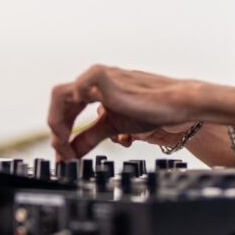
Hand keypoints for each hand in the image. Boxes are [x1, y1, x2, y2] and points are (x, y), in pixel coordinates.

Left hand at [47, 64, 199, 159]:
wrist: (178, 104)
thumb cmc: (152, 109)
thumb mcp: (113, 126)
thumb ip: (91, 136)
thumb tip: (71, 153)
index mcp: (95, 89)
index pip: (65, 106)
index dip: (60, 130)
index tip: (64, 154)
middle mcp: (94, 82)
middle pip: (59, 100)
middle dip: (56, 128)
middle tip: (62, 152)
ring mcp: (102, 79)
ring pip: (62, 94)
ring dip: (58, 121)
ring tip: (65, 143)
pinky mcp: (111, 81)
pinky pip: (82, 83)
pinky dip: (75, 100)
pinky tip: (80, 122)